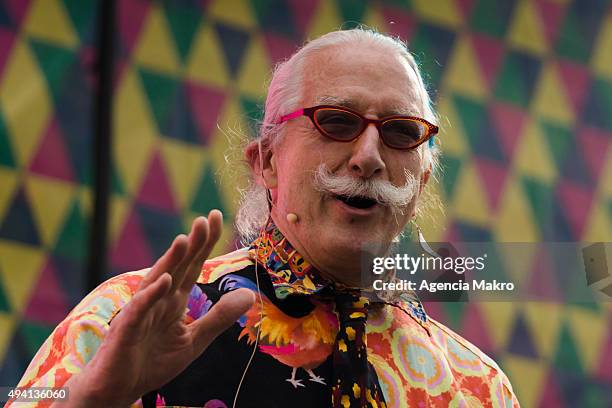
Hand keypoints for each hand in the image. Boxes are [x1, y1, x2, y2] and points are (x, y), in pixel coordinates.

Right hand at [60, 210, 254, 406]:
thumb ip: (219, 317)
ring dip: (169, 261)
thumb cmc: (153, 362)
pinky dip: (151, 295)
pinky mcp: (126, 331)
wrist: (119, 390)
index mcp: (173, 301)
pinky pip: (139, 310)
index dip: (204, 243)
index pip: (192, 266)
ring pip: (156, 281)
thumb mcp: (194, 340)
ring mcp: (140, 313)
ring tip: (184, 240)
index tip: (216, 217)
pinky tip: (164, 281)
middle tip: (204, 219)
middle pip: (176, 267)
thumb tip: (250, 295)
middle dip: (191, 244)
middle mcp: (157, 300)